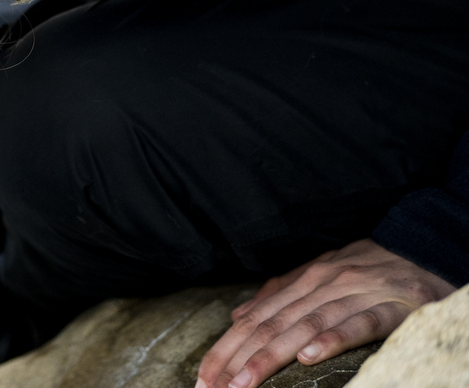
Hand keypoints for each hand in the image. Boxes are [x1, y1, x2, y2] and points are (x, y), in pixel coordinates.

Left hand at [195, 239, 452, 387]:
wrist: (421, 251)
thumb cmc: (365, 269)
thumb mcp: (316, 276)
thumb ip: (278, 295)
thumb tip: (237, 315)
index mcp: (301, 282)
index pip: (254, 319)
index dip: (226, 349)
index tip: (204, 377)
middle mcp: (320, 285)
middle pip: (270, 325)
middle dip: (237, 359)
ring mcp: (353, 295)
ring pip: (304, 326)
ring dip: (270, 356)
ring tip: (245, 382)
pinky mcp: (389, 308)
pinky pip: (356, 324)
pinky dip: (331, 339)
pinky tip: (308, 357)